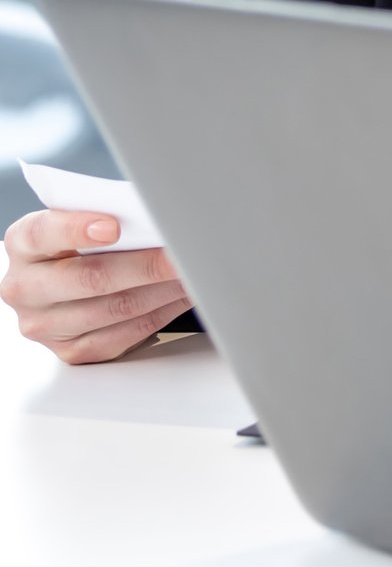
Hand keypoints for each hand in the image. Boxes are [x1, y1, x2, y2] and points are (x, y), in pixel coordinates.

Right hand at [2, 209, 190, 364]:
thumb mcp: (83, 218)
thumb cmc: (85, 241)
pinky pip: (124, 334)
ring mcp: (43, 324)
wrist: (68, 277)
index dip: (78, 229)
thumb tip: (156, 216)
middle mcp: (24, 287)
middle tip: (182, 253)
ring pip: (115, 308)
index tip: (115, 226)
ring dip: (163, 290)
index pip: (43, 234)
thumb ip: (107, 215)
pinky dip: (162, 312)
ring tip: (194, 273)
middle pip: (90, 278)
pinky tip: (182, 295)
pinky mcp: (70, 351)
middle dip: (146, 264)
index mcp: (23, 244)